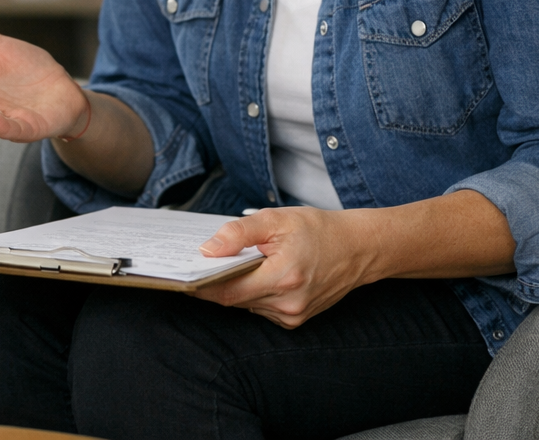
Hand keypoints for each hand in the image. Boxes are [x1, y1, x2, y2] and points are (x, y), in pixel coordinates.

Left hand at [193, 207, 378, 327]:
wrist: (358, 248)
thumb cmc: (318, 230)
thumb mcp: (276, 220)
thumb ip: (239, 233)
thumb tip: (208, 249)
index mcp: (283, 277)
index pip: (227, 291)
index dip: (200, 285)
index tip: (180, 274)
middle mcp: (288, 304)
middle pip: (233, 298)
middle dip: (214, 281)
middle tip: (194, 262)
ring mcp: (293, 316)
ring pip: (245, 304)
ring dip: (234, 286)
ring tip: (225, 264)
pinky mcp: (296, 320)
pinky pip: (260, 308)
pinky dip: (251, 292)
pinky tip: (252, 274)